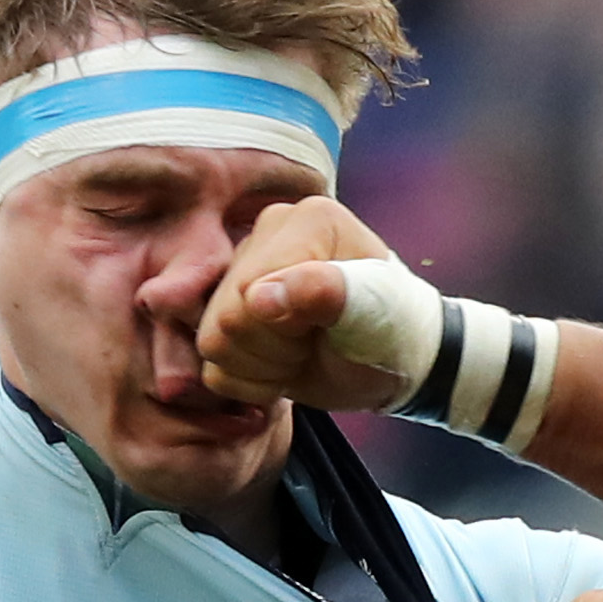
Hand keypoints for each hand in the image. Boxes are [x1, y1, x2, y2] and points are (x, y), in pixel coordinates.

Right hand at [199, 196, 414, 409]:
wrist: (387, 362)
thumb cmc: (390, 332)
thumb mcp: (376, 316)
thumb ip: (330, 295)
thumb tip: (260, 297)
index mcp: (305, 221)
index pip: (250, 290)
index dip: (286, 327)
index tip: (329, 326)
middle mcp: (262, 236)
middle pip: (228, 317)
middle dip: (276, 349)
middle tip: (316, 342)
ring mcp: (238, 274)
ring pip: (213, 343)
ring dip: (263, 367)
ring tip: (303, 351)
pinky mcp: (224, 312)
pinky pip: (212, 365)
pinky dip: (249, 381)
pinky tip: (282, 364)